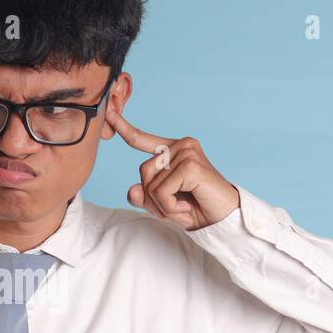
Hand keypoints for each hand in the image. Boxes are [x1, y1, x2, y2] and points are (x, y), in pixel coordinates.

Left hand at [105, 105, 239, 230]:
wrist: (223, 219)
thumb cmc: (195, 208)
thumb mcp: (162, 204)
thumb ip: (144, 196)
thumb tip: (132, 190)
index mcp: (173, 149)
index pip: (142, 139)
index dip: (124, 128)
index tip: (109, 113)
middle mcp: (181, 145)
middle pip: (143, 172)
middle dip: (153, 199)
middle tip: (175, 209)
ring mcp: (187, 152)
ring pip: (150, 185)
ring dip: (162, 206)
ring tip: (182, 209)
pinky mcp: (191, 165)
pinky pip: (161, 192)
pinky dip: (170, 208)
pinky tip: (186, 209)